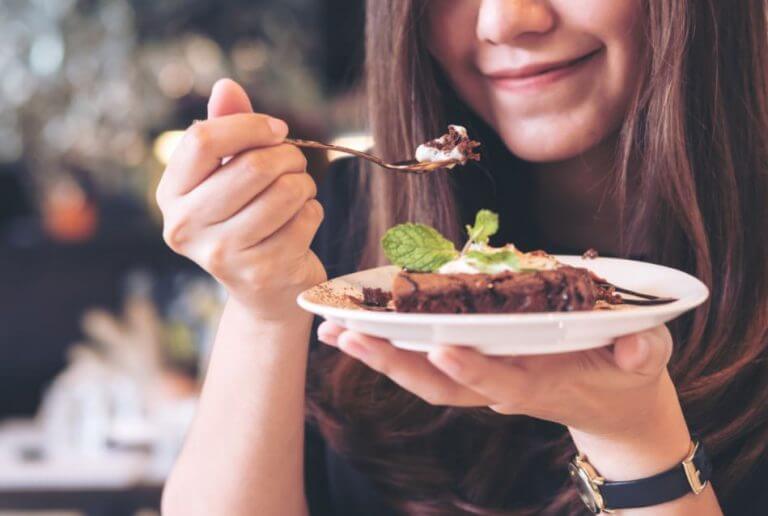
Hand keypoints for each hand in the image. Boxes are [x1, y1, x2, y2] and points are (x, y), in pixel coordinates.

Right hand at [156, 79, 325, 318]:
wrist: (264, 290)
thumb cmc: (246, 219)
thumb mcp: (228, 174)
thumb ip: (225, 128)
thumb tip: (226, 85)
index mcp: (170, 195)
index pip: (203, 140)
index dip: (249, 125)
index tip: (277, 130)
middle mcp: (186, 227)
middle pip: (252, 167)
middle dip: (287, 156)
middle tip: (295, 163)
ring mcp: (223, 254)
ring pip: (285, 192)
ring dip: (303, 183)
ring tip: (298, 191)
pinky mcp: (263, 272)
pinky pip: (306, 218)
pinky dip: (313, 211)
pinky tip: (301, 222)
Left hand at [318, 323, 691, 477]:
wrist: (614, 407)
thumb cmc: (626, 376)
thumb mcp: (644, 362)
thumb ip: (641, 353)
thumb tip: (638, 346)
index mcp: (539, 383)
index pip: (498, 378)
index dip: (470, 367)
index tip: (439, 348)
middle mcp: (502, 385)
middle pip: (438, 383)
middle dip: (392, 361)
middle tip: (346, 336)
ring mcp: (484, 381)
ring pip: (423, 377)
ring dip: (378, 356)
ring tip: (333, 332)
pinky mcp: (476, 371)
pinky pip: (427, 363)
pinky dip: (392, 350)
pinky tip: (359, 330)